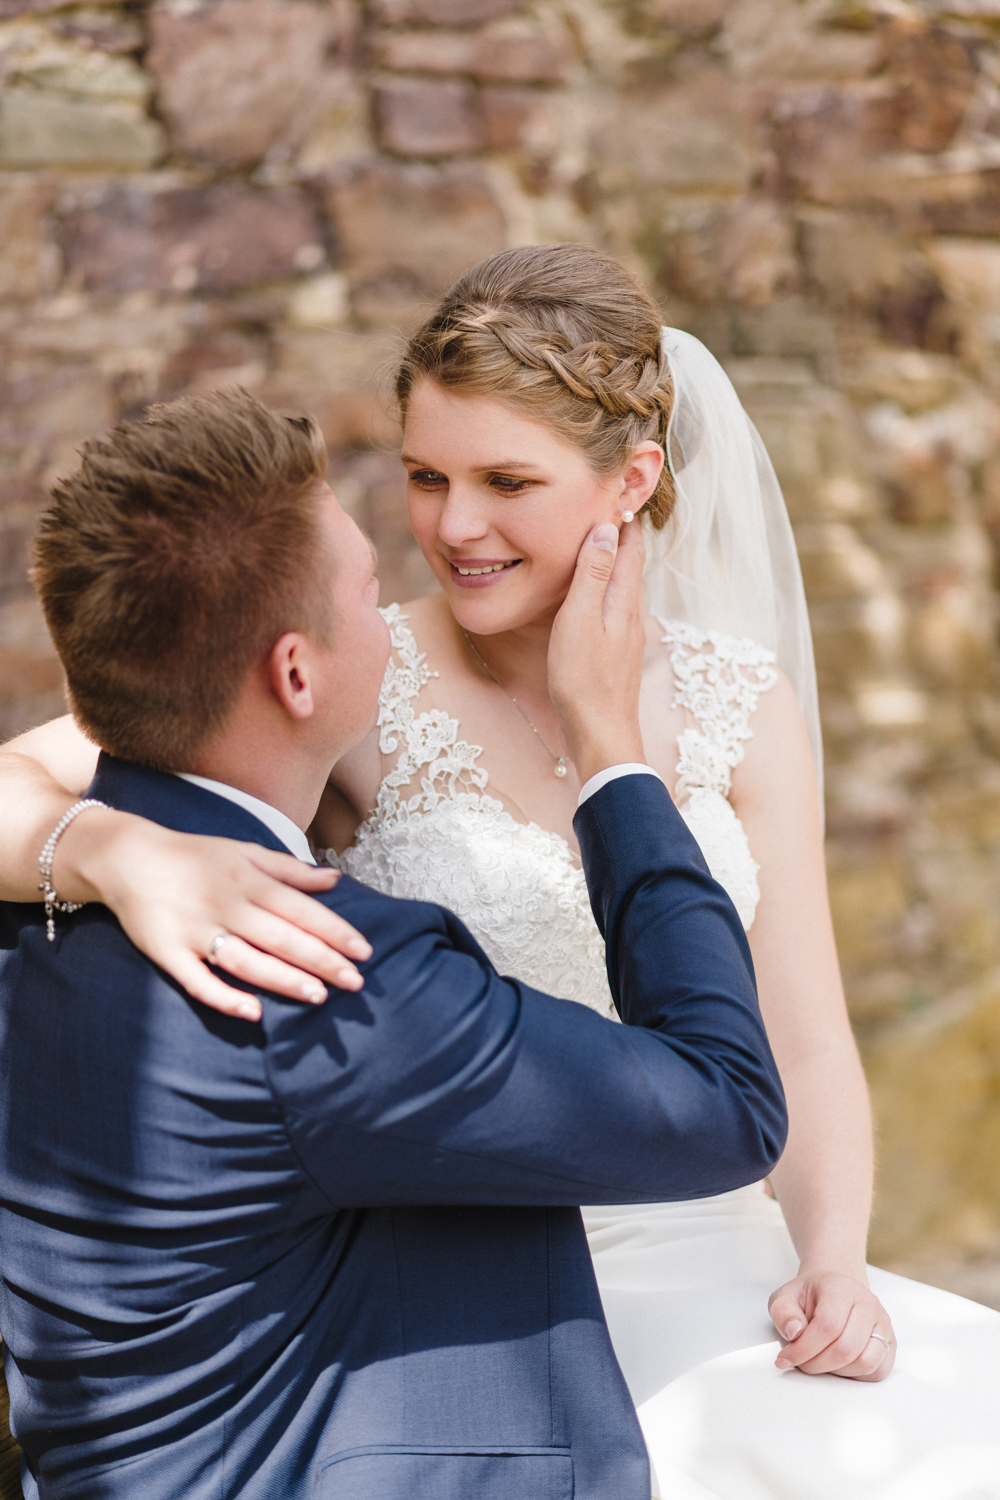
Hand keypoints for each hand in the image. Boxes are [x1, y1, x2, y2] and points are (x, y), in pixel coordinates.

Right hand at [58, 809, 371, 1021]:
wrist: (127, 857)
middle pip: (281, 936)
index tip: (365, 951)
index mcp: (249, 880)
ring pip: (247, 960)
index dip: (335, 931)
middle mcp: (226, 905)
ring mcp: (196, 930)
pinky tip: (253, 1013)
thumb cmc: (194, 856)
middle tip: (356, 983)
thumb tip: (334, 879)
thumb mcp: (244, 851)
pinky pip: (198, 981)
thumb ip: (290, 870)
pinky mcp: (168, 953)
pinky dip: (225, 997)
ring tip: (318, 997)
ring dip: (283, 979)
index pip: (301, 909)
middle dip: (322, 960)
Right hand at [548, 520, 646, 786]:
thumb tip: (606, 529)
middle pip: (631, 565)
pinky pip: (616, 607)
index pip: (630, 547)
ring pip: (625, 587)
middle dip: (623, 536)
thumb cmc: (584, 680)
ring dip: (616, 562)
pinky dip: (607, 588)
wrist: (601, 734)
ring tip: (601, 542)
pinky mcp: (618, 654)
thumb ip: (593, 574)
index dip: (625, 519)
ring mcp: (627, 635)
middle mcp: (633, 614)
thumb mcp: (581, 620)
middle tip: (610, 508)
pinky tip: (595, 596)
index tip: (617, 491)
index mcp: (624, 600)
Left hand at [769, 1270, 895, 1380]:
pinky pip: (877, 1371)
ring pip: (865, 1363)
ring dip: (836, 1372)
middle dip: (817, 1364)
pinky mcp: (891, 1343)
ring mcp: (883, 1323)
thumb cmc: (810, 1297)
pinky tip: (837, 1364)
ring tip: (818, 1361)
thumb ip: (783, 1312)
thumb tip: (795, 1333)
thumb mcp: (785, 1297)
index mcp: (841, 1287)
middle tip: (801, 1363)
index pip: (827, 1326)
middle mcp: (868, 1303)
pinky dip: (854, 1376)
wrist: (833, 1290)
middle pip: (846, 1348)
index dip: (804, 1349)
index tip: (785, 1358)